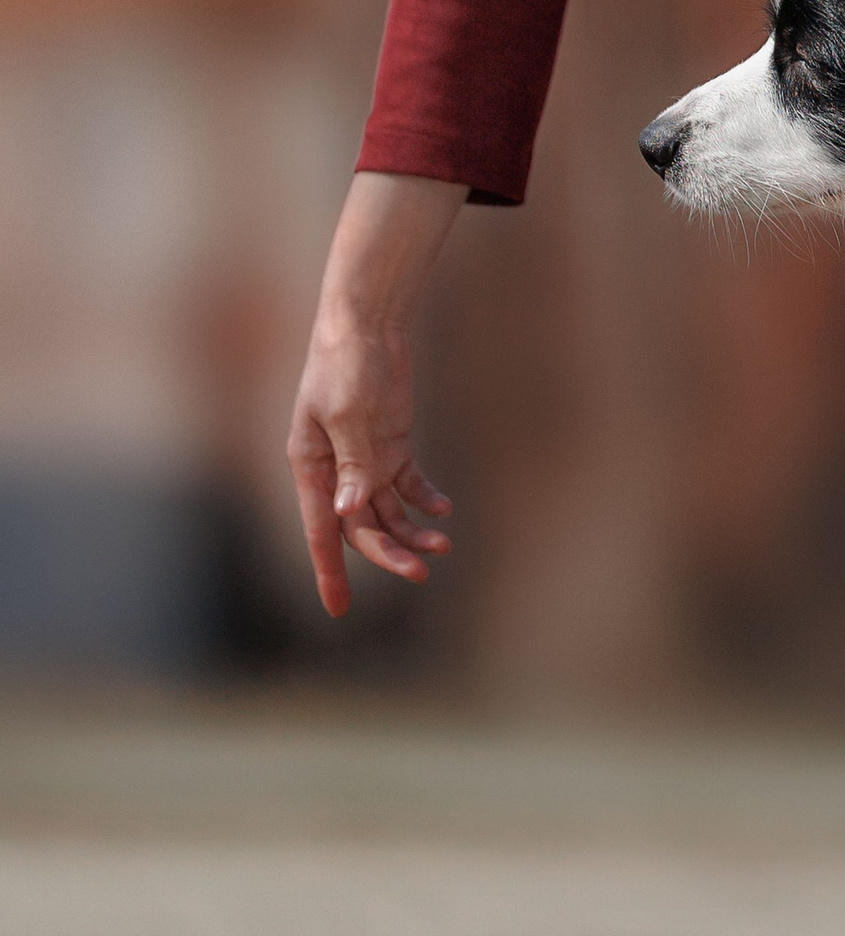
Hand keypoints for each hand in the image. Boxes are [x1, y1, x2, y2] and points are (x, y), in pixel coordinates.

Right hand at [287, 320, 452, 616]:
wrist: (367, 325)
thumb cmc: (345, 366)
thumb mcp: (347, 415)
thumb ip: (353, 464)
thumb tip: (347, 512)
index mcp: (310, 466)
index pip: (320, 530)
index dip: (329, 571)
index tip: (339, 609)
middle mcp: (333, 471)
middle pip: (360, 526)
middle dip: (389, 552)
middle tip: (421, 571)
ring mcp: (363, 458)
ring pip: (386, 510)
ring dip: (412, 529)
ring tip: (443, 544)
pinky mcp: (389, 445)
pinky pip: (405, 483)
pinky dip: (423, 498)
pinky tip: (443, 508)